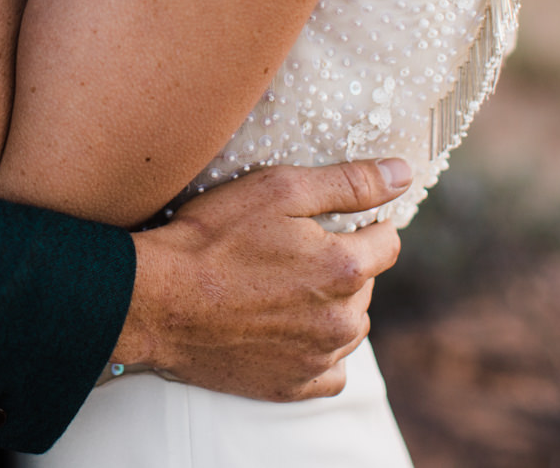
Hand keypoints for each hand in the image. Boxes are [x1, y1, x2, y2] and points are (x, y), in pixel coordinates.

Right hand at [114, 159, 411, 400]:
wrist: (156, 302)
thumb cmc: (212, 239)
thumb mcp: (278, 189)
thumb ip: (348, 182)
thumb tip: (403, 173)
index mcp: (346, 268)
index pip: (387, 241)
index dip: (362, 223)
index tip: (327, 221)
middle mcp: (342, 319)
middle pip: (366, 284)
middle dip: (341, 263)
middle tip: (289, 250)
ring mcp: (318, 357)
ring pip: (350, 325)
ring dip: (330, 305)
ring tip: (281, 286)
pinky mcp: (293, 385)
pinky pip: (330, 369)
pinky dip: (317, 349)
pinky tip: (286, 328)